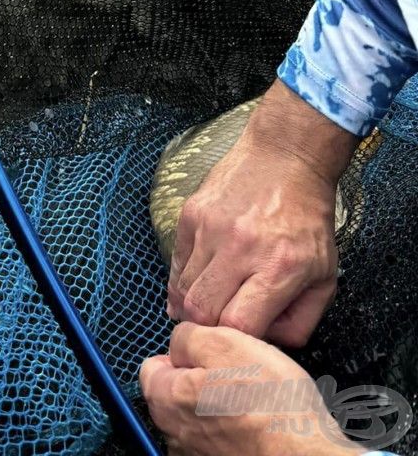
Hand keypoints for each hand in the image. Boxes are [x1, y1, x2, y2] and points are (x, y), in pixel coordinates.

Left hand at [140, 324, 362, 455]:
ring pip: (201, 421)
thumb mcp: (225, 342)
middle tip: (239, 375)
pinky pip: (223, 443)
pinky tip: (261, 428)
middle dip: (202, 381)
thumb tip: (179, 344)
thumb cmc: (270, 405)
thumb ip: (188, 337)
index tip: (212, 354)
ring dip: (221, 409)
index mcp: (165, 402)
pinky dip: (237, 435)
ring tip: (255, 403)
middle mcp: (174, 438)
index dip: (182, 353)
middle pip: (176, 395)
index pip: (153, 365)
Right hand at [168, 82, 357, 343]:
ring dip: (192, 306)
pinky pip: (175, 262)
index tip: (240, 340)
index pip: (238, 324)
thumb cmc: (308, 219)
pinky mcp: (190, 213)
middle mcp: (240, 247)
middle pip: (201, 310)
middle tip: (218, 329)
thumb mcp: (325, 276)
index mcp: (279, 266)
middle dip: (208, 329)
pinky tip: (196, 283)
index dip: (235, 341)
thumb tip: (264, 342)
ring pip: (183, 289)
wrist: (284, 157)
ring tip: (208, 305)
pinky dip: (181, 281)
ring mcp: (210, 228)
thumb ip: (300, 320)